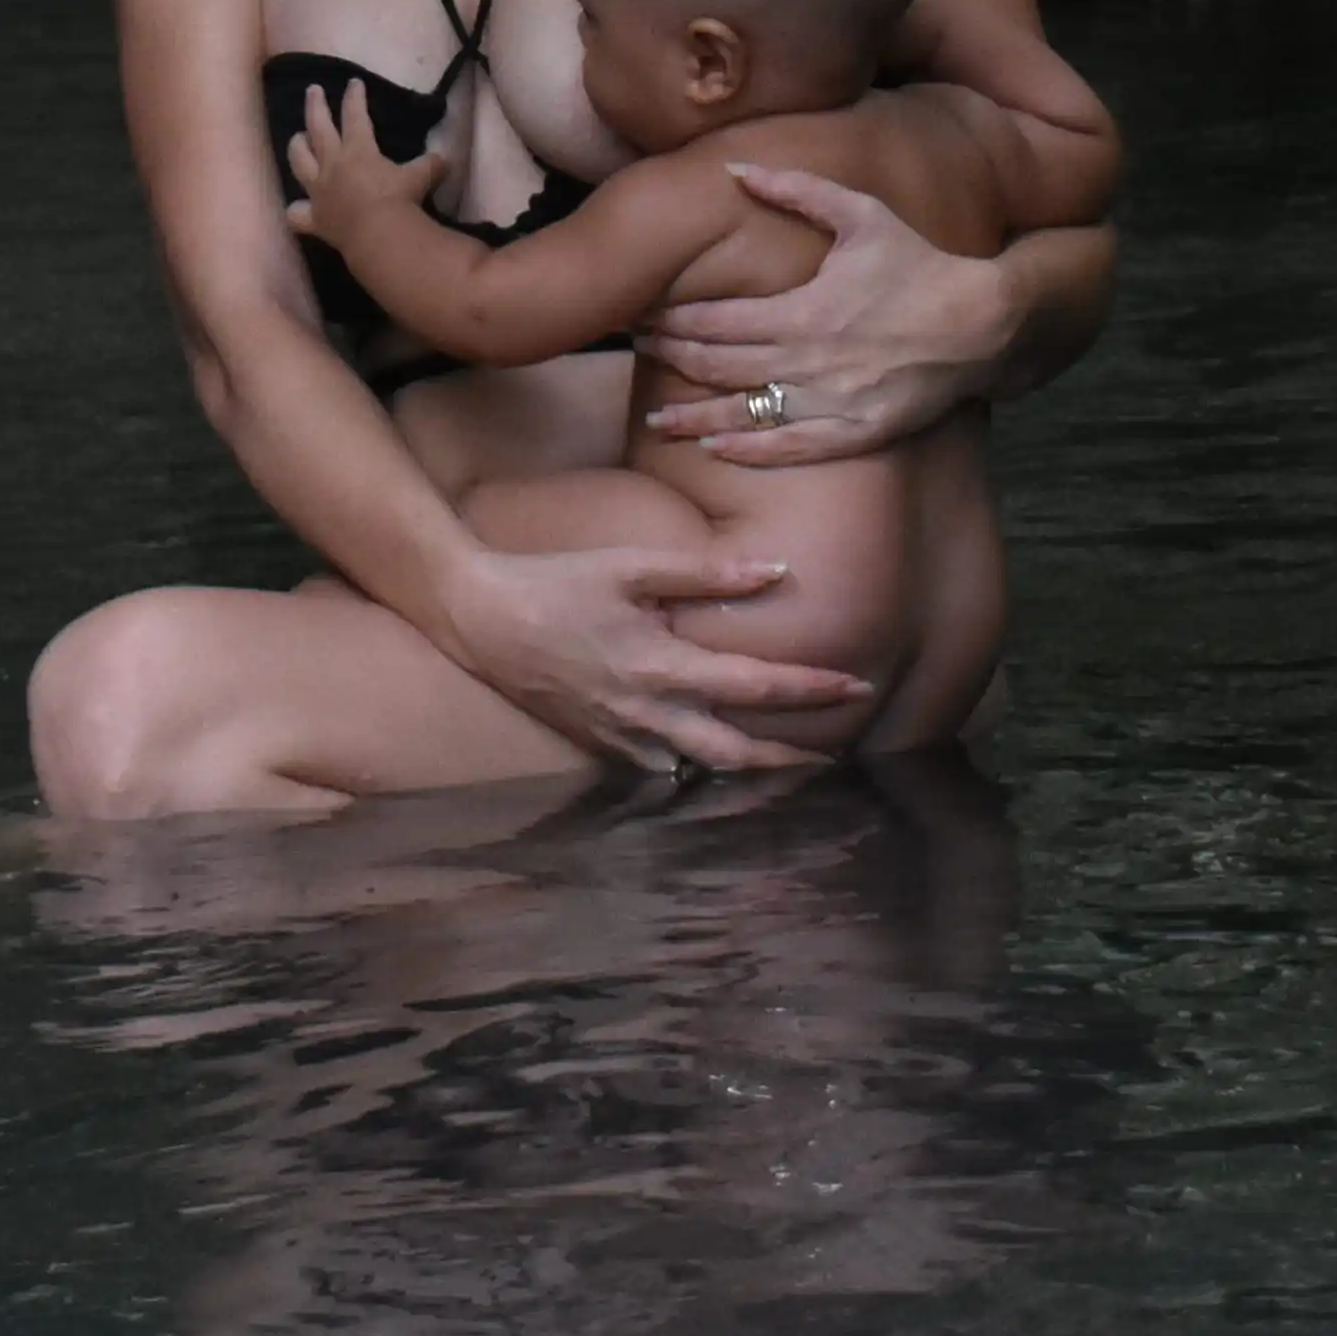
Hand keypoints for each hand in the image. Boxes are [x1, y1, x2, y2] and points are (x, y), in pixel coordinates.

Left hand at [280, 77, 417, 242]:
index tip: (354, 82)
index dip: (354, 97)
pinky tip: (298, 207)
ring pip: (299, 162)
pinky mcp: (314, 218)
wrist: (378, 235)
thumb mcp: (421, 177)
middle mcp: (333, 165)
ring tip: (296, 137)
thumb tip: (444, 159)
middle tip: (312, 89)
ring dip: (296, 147)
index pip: (354, 115)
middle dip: (315, 105)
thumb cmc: (399, 200)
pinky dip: (296, 210)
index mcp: (358, 150)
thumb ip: (431, 165)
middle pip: (318, 128)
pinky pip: (296, 213)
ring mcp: (319, 191)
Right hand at [437, 534, 865, 777]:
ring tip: (787, 762)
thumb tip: (775, 571)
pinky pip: (661, 766)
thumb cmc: (558, 583)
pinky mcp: (600, 745)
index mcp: (661, 667)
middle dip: (790, 758)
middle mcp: (646, 714)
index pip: (753, 686)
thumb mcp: (632, 565)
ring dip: (746, 770)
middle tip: (832, 756)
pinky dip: (695, 766)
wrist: (482, 619)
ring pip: (698, 769)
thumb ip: (705, 572)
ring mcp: (621, 738)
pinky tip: (714, 756)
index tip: (854, 685)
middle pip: (735, 754)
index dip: (809, 689)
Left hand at [637, 166, 1016, 465]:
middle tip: (639, 351)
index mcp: (803, 310)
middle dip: (672, 359)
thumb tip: (733, 168)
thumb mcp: (862, 215)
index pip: (716, 320)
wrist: (981, 323)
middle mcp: (808, 361)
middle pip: (719, 367)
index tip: (642, 315)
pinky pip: (791, 449)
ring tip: (655, 422)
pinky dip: (749, 451)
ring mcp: (831, 403)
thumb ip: (796, 190)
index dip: (673, 320)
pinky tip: (716, 448)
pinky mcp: (856, 433)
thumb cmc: (919, 264)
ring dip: (694, 418)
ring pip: (745, 415)